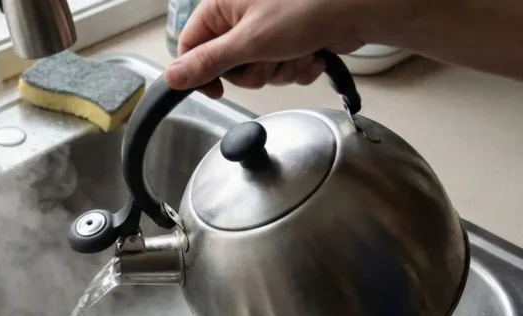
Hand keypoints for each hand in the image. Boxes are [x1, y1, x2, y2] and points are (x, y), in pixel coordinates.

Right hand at [165, 0, 368, 97]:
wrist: (361, 7)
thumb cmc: (308, 8)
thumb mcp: (249, 41)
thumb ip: (208, 63)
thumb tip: (172, 77)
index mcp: (222, 5)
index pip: (191, 45)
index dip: (199, 72)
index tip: (216, 89)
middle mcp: (242, 14)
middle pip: (227, 64)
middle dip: (253, 71)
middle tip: (270, 59)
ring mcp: (267, 27)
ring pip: (256, 70)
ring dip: (278, 71)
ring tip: (297, 53)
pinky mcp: (291, 40)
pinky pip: (280, 68)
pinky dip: (296, 68)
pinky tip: (312, 55)